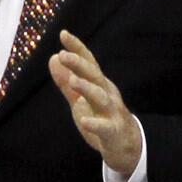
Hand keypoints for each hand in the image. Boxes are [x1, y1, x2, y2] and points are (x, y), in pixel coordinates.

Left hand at [49, 30, 141, 174]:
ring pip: (101, 98)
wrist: (127, 147)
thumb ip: (67, 80)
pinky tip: (83, 120)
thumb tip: (54, 57)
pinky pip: (105, 127)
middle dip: (79, 64)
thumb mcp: (81, 98)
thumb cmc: (102, 118)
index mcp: (99, 84)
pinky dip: (95, 123)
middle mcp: (107, 94)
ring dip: (87, 88)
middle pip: (94, 76)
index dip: (77, 48)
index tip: (63, 34)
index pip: (88, 63)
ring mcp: (112, 112)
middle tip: (63, 54)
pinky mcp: (113, 132)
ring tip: (73, 81)